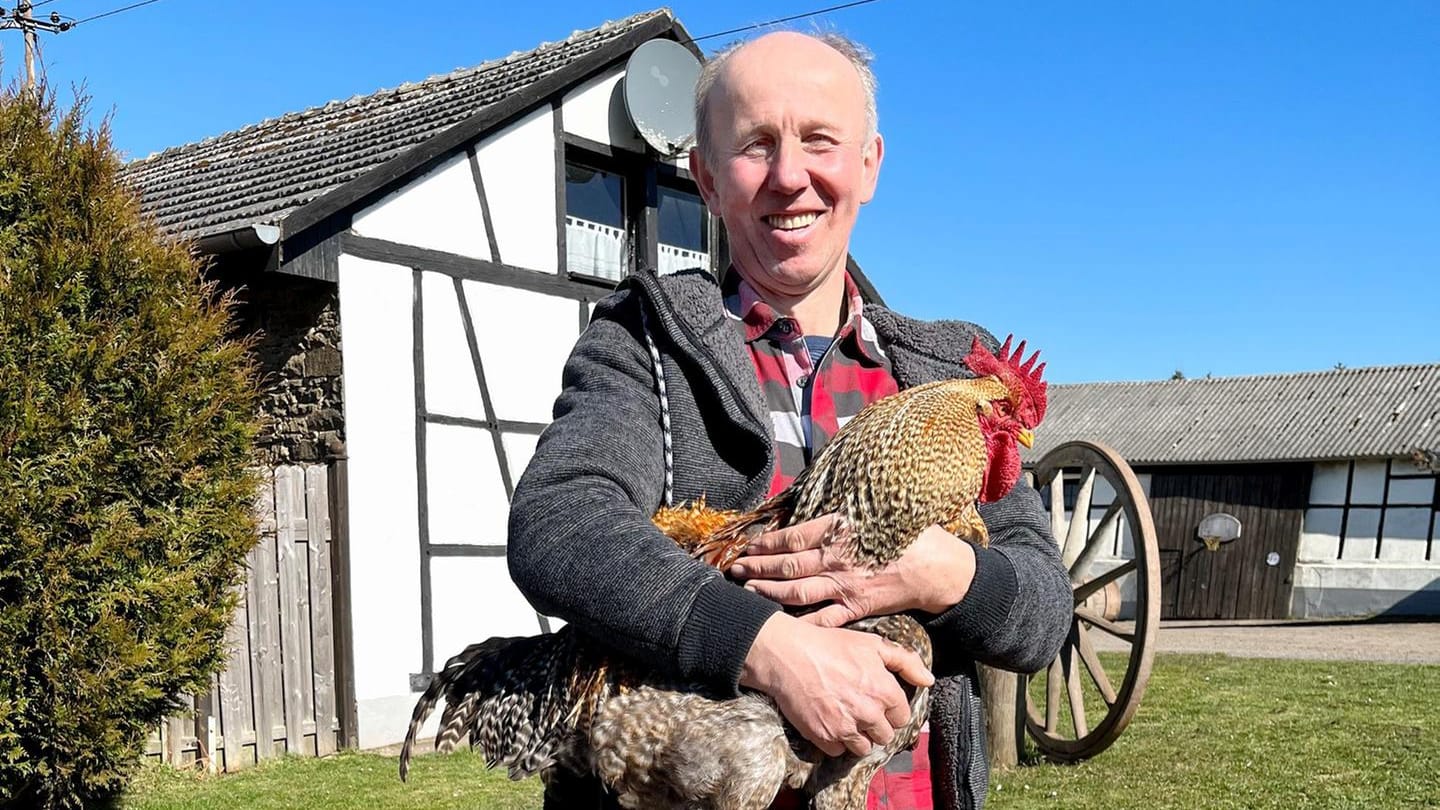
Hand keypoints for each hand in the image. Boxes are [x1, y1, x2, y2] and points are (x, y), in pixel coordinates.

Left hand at [731, 517, 976, 626]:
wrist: (938, 568)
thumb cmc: (909, 534)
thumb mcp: (876, 510)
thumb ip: (843, 513)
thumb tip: (818, 510)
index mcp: (839, 530)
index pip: (792, 537)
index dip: (766, 543)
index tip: (749, 546)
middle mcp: (836, 559)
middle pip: (787, 567)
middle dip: (756, 569)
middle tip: (734, 570)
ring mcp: (844, 586)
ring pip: (796, 593)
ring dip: (768, 593)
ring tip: (748, 592)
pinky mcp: (855, 608)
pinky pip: (822, 619)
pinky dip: (801, 623)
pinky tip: (783, 625)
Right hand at [740, 613, 932, 756]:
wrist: (787, 654)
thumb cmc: (829, 645)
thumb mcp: (871, 644)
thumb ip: (905, 661)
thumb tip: (928, 680)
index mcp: (884, 690)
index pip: (902, 717)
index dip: (890, 709)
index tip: (877, 701)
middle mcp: (869, 713)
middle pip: (885, 736)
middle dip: (875, 725)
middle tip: (859, 709)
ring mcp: (846, 727)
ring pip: (863, 748)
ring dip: (857, 737)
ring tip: (844, 717)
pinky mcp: (823, 736)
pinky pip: (838, 751)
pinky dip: (834, 741)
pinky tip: (829, 721)